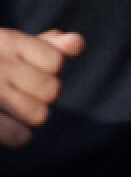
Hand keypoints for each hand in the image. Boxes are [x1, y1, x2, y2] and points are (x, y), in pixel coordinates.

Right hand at [0, 28, 84, 146]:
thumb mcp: (8, 47)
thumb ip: (45, 47)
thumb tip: (77, 42)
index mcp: (4, 41)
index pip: (55, 60)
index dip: (48, 69)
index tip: (27, 69)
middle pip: (52, 90)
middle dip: (41, 95)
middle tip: (19, 92)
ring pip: (40, 115)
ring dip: (30, 117)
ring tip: (11, 109)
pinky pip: (20, 136)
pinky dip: (17, 136)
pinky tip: (7, 127)